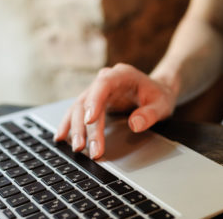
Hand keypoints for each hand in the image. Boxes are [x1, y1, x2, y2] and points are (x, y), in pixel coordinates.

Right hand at [54, 63, 177, 159]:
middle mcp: (106, 80)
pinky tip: (61, 137)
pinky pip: (77, 112)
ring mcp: (97, 90)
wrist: (156, 90)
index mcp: (122, 74)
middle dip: (85, 126)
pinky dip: (69, 124)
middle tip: (88, 148)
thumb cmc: (158, 95)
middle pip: (88, 100)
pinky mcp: (93, 101)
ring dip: (75, 128)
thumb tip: (135, 124)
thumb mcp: (162, 104)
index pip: (104, 84)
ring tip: (76, 148)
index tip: (90, 120)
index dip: (94, 101)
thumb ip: (150, 114)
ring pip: (79, 107)